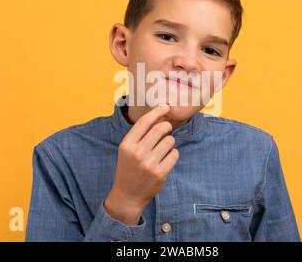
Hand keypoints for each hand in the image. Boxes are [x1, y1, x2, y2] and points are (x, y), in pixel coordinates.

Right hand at [104, 104, 178, 225]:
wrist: (127, 195)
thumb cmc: (128, 168)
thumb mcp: (127, 150)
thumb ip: (140, 134)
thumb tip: (159, 116)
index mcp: (127, 144)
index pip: (145, 122)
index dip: (157, 111)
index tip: (165, 107)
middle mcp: (137, 153)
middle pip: (159, 129)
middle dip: (167, 126)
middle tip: (167, 129)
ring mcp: (149, 163)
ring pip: (169, 141)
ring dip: (170, 142)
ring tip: (164, 148)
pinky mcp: (160, 173)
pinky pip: (174, 154)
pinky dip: (173, 154)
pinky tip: (166, 158)